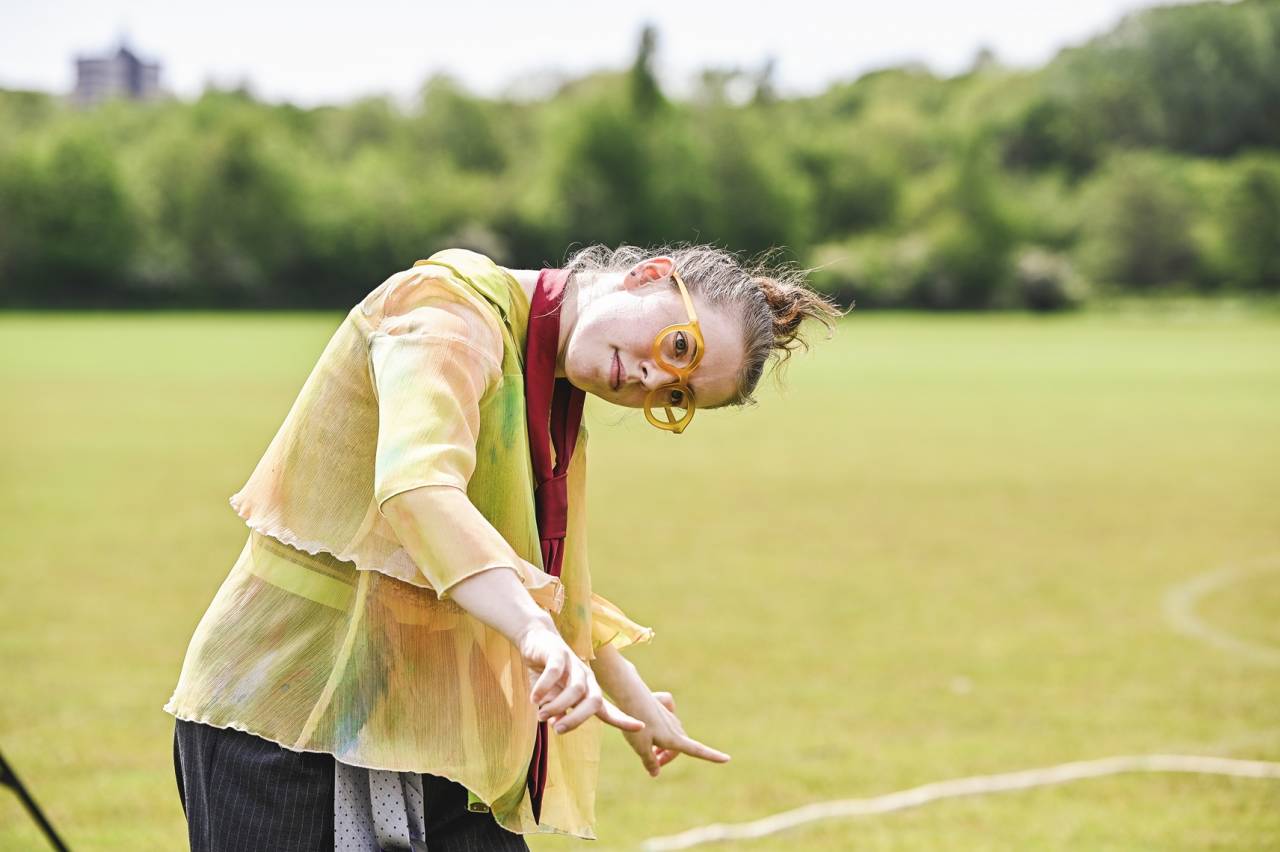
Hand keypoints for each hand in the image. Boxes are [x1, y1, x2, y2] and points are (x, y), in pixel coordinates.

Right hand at [517, 622, 645, 735]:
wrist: (535, 637)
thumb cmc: (547, 672)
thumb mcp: (553, 696)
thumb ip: (558, 711)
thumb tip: (556, 724)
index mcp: (588, 690)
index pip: (608, 709)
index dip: (623, 719)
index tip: (641, 727)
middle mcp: (586, 678)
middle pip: (594, 701)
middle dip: (578, 719)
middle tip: (558, 730)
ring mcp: (574, 664)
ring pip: (576, 689)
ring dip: (558, 705)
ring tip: (541, 715)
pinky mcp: (558, 653)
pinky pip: (555, 672)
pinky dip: (544, 687)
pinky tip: (534, 699)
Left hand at [617, 689, 731, 777]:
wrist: (630, 695)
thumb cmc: (636, 724)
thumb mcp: (640, 747)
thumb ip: (649, 761)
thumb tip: (655, 773)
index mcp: (673, 739)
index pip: (697, 750)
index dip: (712, 756)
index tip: (727, 759)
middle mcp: (674, 727)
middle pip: (678, 747)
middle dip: (667, 757)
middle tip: (653, 763)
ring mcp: (668, 715)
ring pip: (673, 733)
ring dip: (663, 744)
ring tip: (648, 747)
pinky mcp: (661, 706)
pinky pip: (669, 713)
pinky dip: (665, 720)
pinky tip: (657, 718)